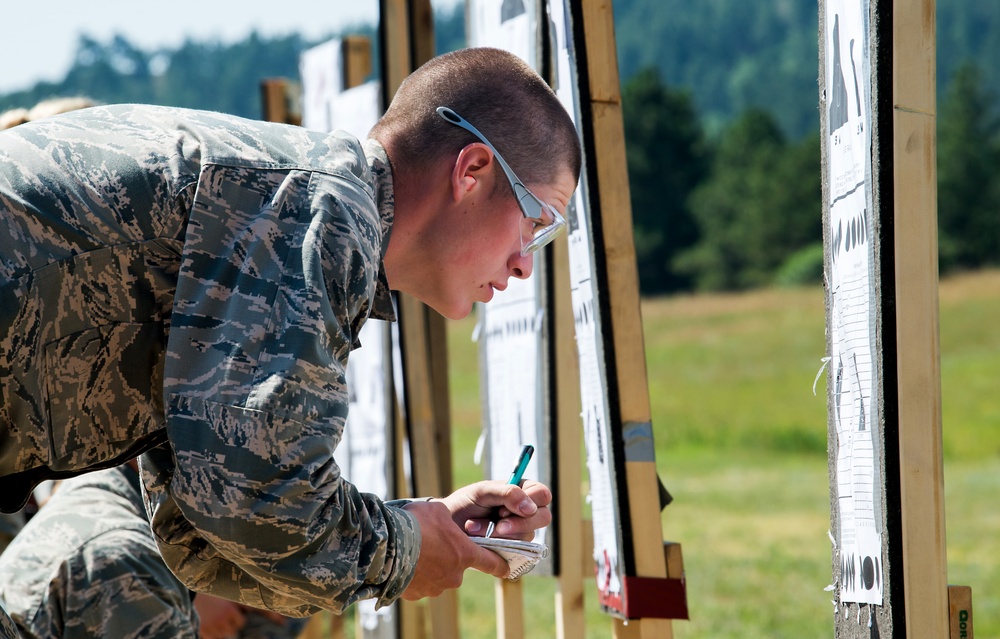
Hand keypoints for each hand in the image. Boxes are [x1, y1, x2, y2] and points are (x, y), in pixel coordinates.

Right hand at [193, 594, 246, 638]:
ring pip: (222, 635)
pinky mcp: (202, 631)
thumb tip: (255, 611)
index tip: (234, 614)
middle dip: (230, 625)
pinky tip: (211, 625)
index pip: (241, 623)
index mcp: (229, 610)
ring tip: (216, 620)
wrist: (192, 596)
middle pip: (232, 631)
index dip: (238, 619)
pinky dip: (213, 634)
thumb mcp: (228, 596)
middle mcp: (221, 620)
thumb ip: (242, 604)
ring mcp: (210, 627)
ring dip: (221, 630)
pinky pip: (212, 638)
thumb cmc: (213, 594)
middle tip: (224, 617)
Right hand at [399, 480, 551, 600]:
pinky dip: (416, 575)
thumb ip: (449, 519)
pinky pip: (420, 584)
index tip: (507, 568)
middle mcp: (454, 574)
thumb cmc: (416, 524)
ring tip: (416, 551)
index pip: (492, 563)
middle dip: (448, 557)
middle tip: (433, 543)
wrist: (388, 545)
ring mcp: (435, 587)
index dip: (501, 565)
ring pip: (438, 576)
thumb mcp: (437, 510)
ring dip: (431, 566)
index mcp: (465, 554)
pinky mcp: (417, 594)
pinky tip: (405, 562)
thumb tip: (445, 519)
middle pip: (457, 567)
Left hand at [442, 480, 551, 539]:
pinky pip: (517, 552)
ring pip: (528, 536)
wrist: (446, 528)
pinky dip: (497, 546)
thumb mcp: (482, 492)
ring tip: (475, 528)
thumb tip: (531, 508)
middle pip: (544, 517)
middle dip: (520, 523)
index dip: (530, 501)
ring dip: (500, 534)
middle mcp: (525, 512)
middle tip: (498, 524)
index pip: (542, 494)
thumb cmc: (465, 504)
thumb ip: (507, 493)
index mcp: (522, 491)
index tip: (504, 508)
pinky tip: (482, 542)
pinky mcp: (513, 550)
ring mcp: (521, 533)